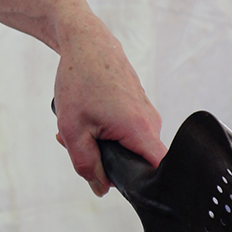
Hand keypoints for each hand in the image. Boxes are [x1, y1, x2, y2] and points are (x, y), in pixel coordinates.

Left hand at [52, 19, 166, 196]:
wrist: (86, 42)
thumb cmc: (79, 79)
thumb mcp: (73, 129)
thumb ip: (86, 165)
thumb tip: (100, 189)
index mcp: (140, 129)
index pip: (159, 170)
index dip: (145, 185)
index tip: (122, 183)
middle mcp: (151, 121)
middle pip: (137, 160)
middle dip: (107, 160)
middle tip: (78, 145)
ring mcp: (147, 112)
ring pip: (129, 144)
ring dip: (102, 142)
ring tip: (78, 124)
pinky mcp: (139, 106)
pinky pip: (127, 130)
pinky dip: (105, 129)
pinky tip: (85, 117)